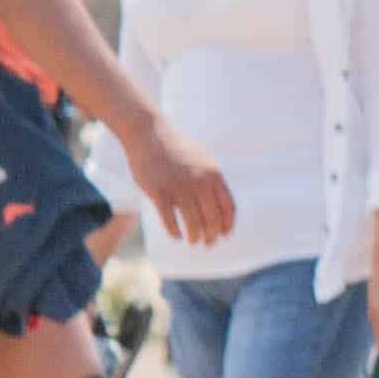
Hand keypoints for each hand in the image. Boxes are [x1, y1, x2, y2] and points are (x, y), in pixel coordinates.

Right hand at [127, 121, 235, 249]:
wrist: (150, 135)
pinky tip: (176, 236)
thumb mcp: (202, 159)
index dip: (228, 224)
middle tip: (208, 243)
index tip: (225, 234)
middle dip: (212, 235)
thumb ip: (211, 178)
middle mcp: (199, 183)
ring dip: (194, 236)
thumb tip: (218, 200)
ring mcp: (179, 189)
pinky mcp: (159, 193)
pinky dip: (175, 231)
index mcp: (213, 175)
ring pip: (193, 223)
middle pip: (212, 219)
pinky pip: (170, 220)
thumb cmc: (175, 147)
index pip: (228, 207)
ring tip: (193, 241)